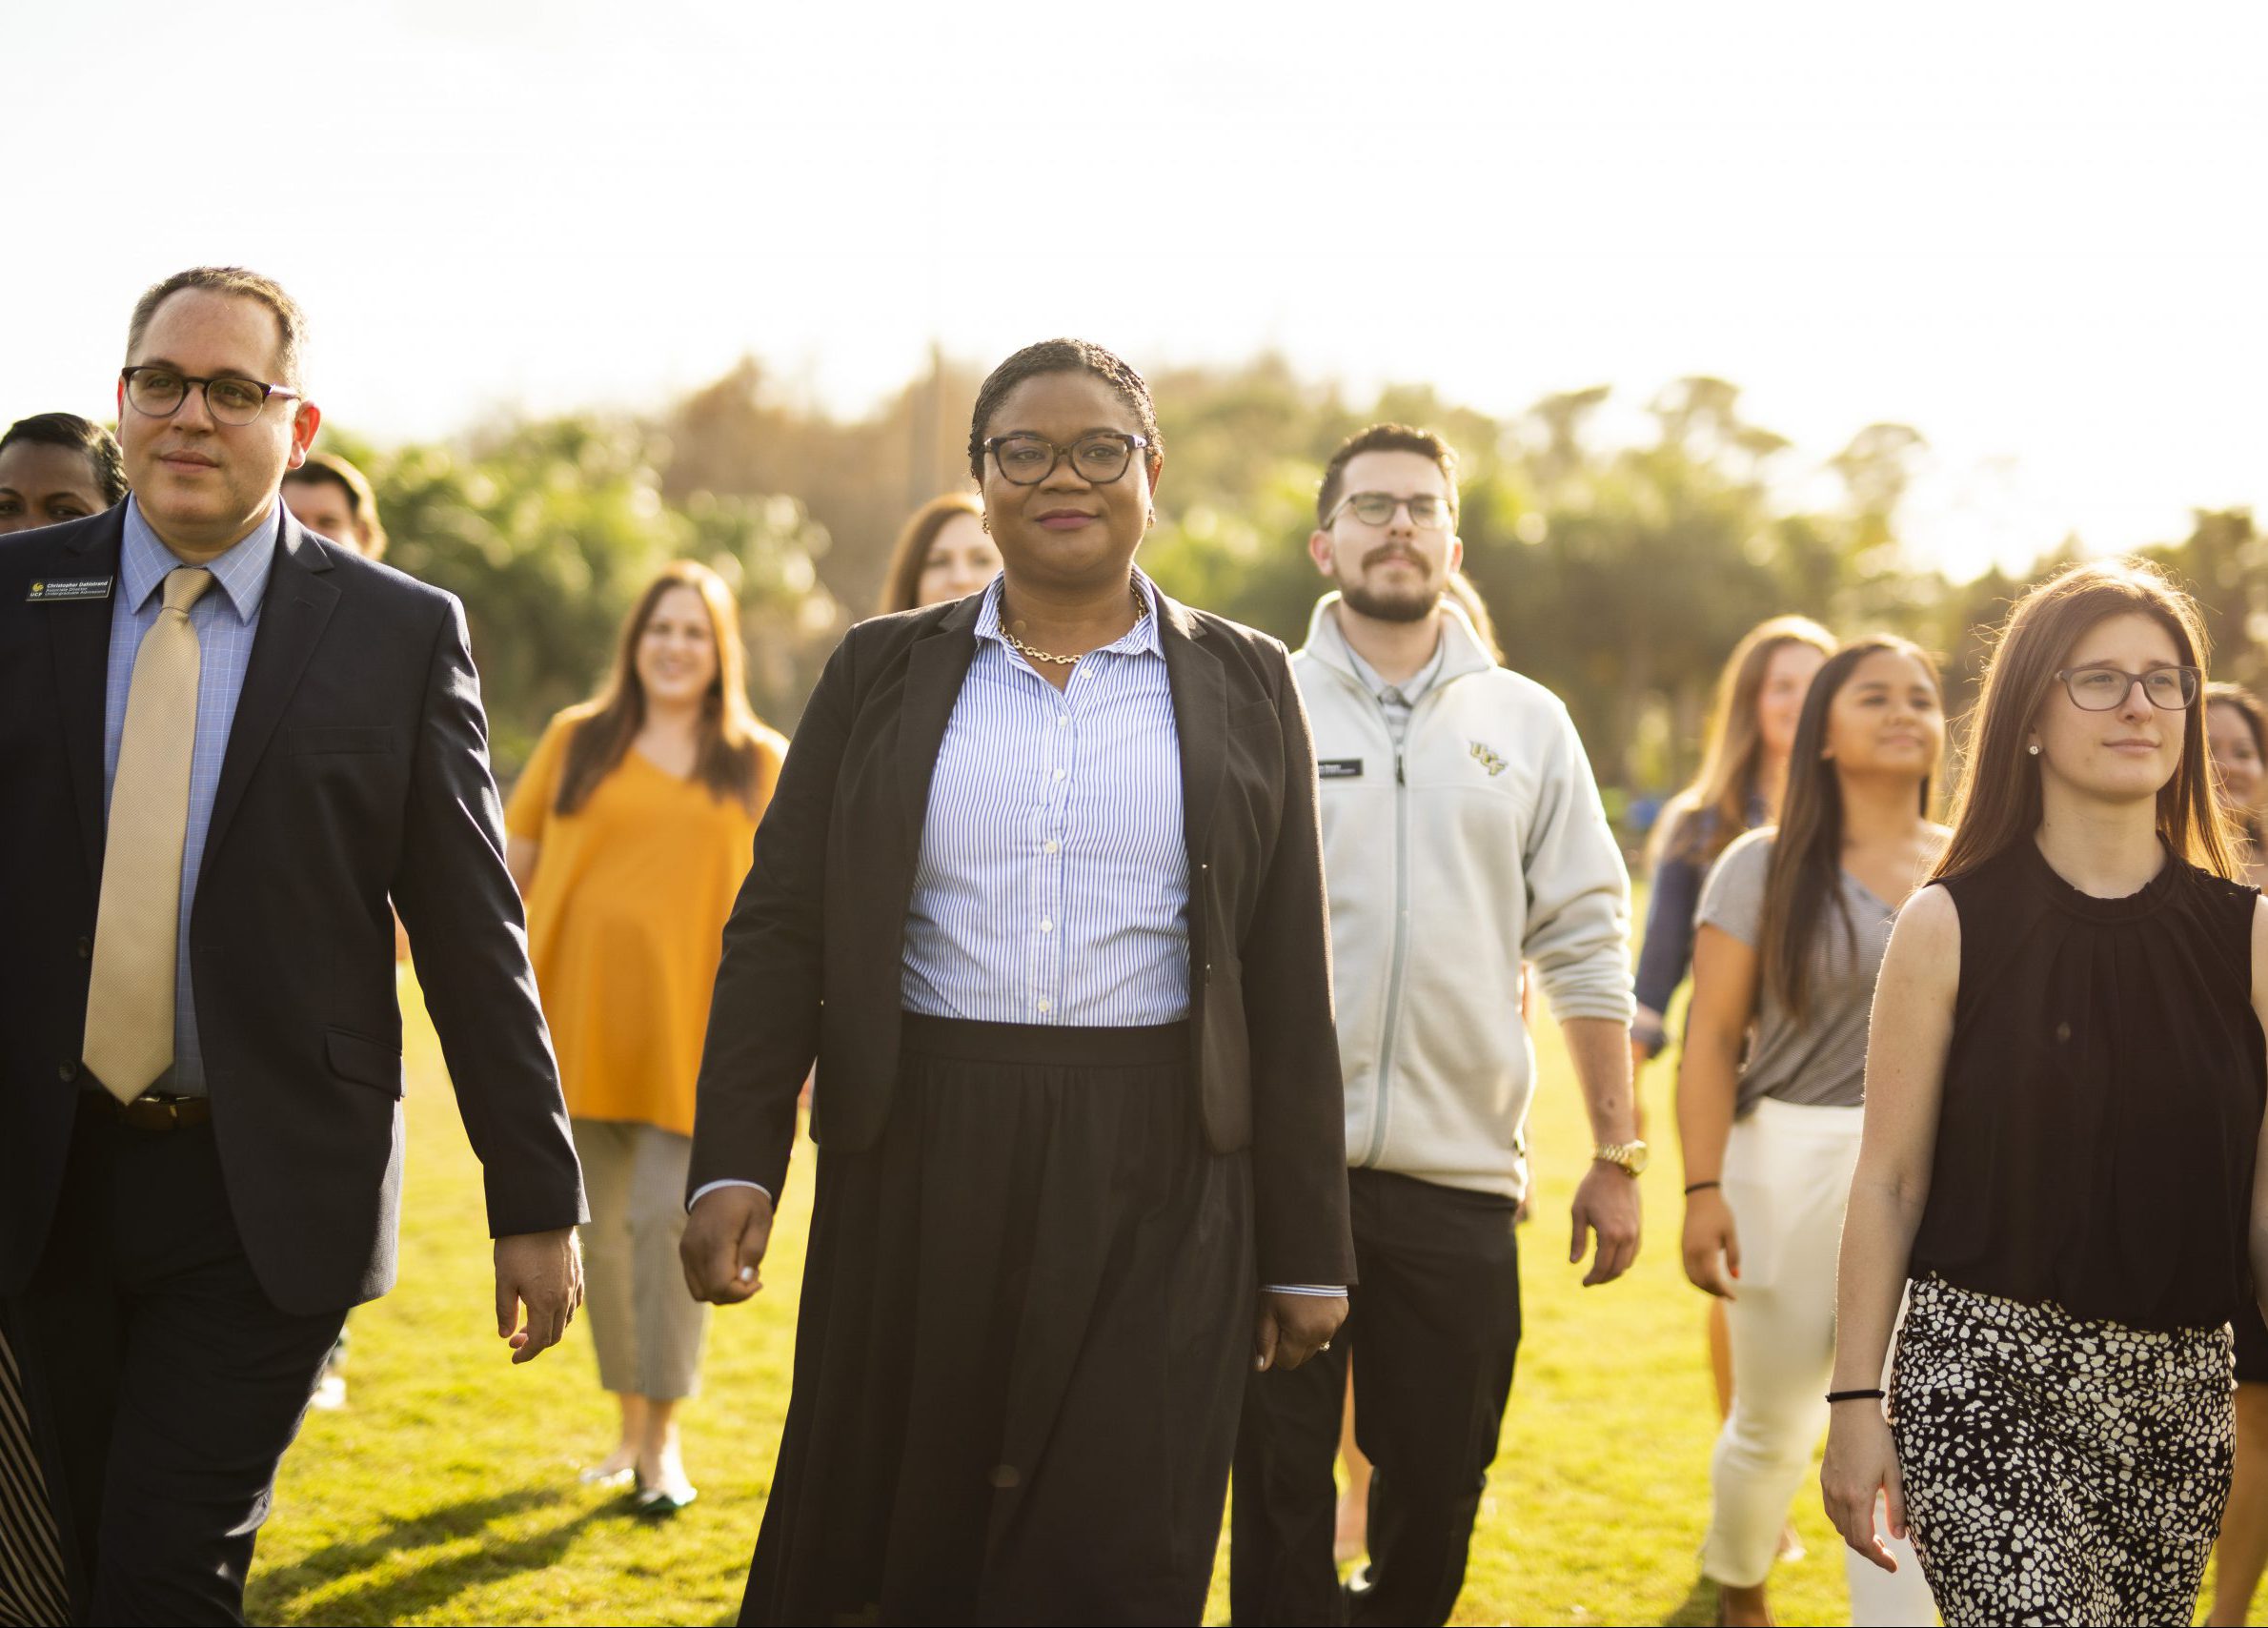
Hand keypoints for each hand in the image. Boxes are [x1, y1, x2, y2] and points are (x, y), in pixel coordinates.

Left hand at [494, 1227, 581, 1364]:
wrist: (542, 1215)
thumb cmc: (518, 1247)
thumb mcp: (504, 1280)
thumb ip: (505, 1311)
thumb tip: (506, 1336)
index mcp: (545, 1303)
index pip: (539, 1341)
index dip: (526, 1354)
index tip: (512, 1358)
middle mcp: (564, 1298)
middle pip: (555, 1334)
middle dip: (535, 1343)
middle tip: (514, 1341)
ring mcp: (574, 1285)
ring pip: (566, 1320)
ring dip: (548, 1329)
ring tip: (528, 1324)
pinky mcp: (577, 1274)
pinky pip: (574, 1303)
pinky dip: (562, 1313)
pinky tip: (549, 1308)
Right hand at [681, 1184, 774, 1305]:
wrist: (722, 1182)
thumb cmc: (747, 1201)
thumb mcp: (761, 1221)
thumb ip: (754, 1251)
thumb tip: (745, 1280)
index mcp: (716, 1240)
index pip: (720, 1286)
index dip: (741, 1294)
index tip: (759, 1281)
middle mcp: (695, 1249)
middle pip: (710, 1294)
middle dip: (735, 1294)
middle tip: (753, 1274)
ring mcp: (686, 1252)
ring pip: (700, 1293)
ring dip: (723, 1292)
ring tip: (740, 1271)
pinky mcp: (684, 1253)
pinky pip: (695, 1282)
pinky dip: (712, 1284)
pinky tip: (728, 1269)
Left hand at [1253, 1290, 1345, 1372]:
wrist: (1306, 1255)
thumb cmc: (1281, 1284)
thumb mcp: (1266, 1311)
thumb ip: (1264, 1342)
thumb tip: (1261, 1367)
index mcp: (1301, 1334)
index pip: (1288, 1362)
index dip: (1276, 1350)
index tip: (1273, 1329)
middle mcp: (1322, 1332)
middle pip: (1303, 1355)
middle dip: (1292, 1344)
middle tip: (1284, 1317)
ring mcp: (1335, 1323)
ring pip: (1316, 1342)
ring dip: (1306, 1333)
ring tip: (1298, 1308)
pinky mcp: (1343, 1312)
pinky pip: (1328, 1328)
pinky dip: (1319, 1322)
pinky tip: (1312, 1303)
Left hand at [1569, 1162, 1639, 1285]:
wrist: (1617, 1169)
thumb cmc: (1593, 1188)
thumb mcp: (1578, 1212)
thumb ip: (1577, 1239)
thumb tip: (1574, 1263)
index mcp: (1609, 1234)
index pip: (1602, 1266)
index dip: (1593, 1278)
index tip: (1583, 1283)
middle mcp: (1626, 1237)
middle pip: (1616, 1269)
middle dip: (1603, 1278)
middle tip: (1590, 1281)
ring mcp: (1636, 1232)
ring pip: (1627, 1263)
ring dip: (1614, 1271)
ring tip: (1600, 1273)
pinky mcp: (1639, 1227)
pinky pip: (1634, 1252)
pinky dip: (1624, 1261)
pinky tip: (1613, 1260)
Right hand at [1680, 1188, 1739, 1298]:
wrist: (1700, 1197)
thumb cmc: (1719, 1213)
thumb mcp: (1731, 1234)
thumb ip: (1733, 1256)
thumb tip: (1736, 1277)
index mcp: (1704, 1249)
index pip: (1712, 1279)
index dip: (1723, 1291)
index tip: (1735, 1297)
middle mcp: (1691, 1252)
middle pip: (1700, 1282)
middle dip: (1714, 1292)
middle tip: (1729, 1295)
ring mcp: (1684, 1250)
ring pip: (1691, 1278)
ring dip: (1704, 1288)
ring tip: (1719, 1290)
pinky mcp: (1682, 1248)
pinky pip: (1687, 1270)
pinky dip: (1697, 1280)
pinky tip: (1708, 1280)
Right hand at [1821, 1403, 1906, 1572]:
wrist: (1851, 1411)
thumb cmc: (1878, 1440)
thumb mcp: (1895, 1474)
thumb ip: (1897, 1508)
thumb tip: (1900, 1536)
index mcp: (1856, 1497)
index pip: (1863, 1541)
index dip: (1878, 1558)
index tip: (1893, 1566)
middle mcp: (1838, 1495)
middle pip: (1850, 1538)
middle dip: (1869, 1551)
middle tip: (1889, 1556)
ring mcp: (1828, 1487)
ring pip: (1839, 1525)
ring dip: (1856, 1537)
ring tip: (1876, 1539)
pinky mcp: (1825, 1478)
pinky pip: (1832, 1511)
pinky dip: (1846, 1522)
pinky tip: (1859, 1517)